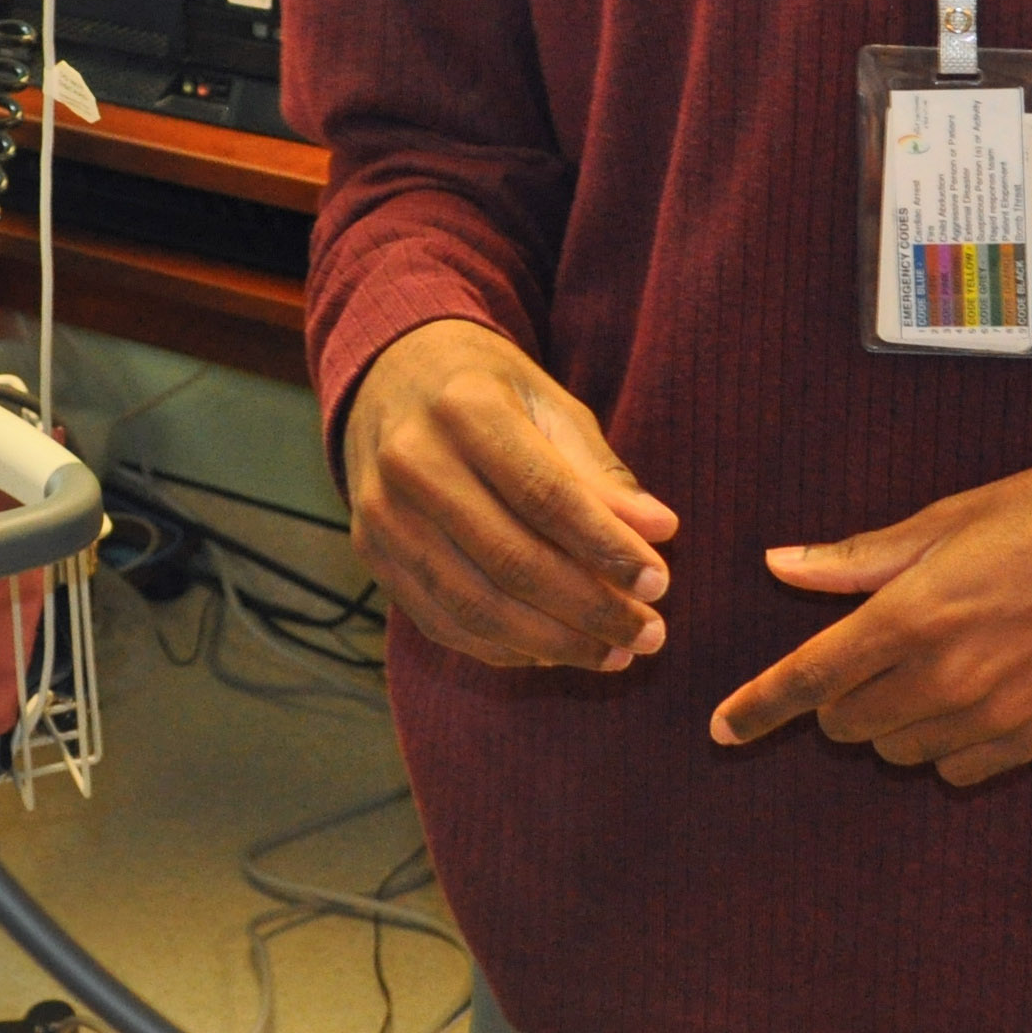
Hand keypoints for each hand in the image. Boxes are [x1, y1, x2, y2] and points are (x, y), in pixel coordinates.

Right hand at [344, 320, 678, 672]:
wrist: (390, 378)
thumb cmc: (490, 393)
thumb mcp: (550, 407)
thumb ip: (599, 474)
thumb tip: (660, 532)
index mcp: (465, 409)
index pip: (546, 496)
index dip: (606, 547)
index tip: (659, 583)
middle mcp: (412, 461)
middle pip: (511, 561)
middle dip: (591, 609)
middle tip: (650, 634)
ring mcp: (382, 514)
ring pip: (476, 606)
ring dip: (555, 643)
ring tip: (615, 654)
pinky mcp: (371, 553)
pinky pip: (443, 622)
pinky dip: (506, 648)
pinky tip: (556, 652)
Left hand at [708, 449, 1031, 784]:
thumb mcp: (947, 518)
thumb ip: (858, 558)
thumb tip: (780, 565)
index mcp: (912, 615)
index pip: (808, 680)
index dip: (756, 709)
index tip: (721, 731)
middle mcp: (945, 677)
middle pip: (846, 721)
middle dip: (837, 693)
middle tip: (871, 645)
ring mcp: (993, 716)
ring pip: (896, 749)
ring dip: (889, 717)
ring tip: (928, 662)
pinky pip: (955, 770)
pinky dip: (943, 743)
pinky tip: (968, 695)